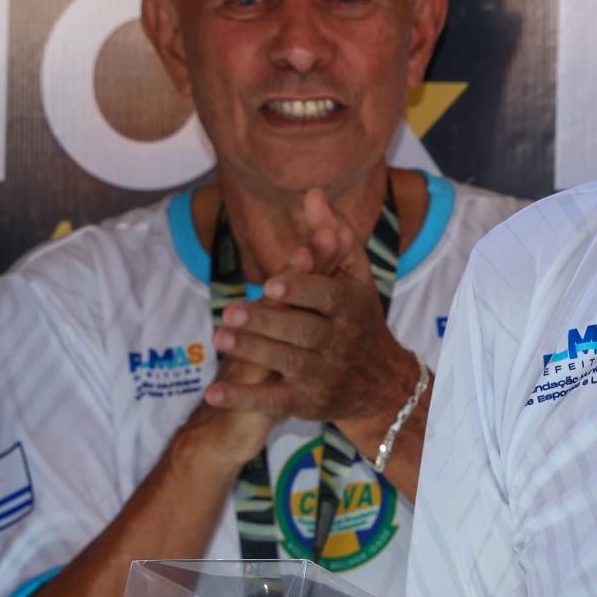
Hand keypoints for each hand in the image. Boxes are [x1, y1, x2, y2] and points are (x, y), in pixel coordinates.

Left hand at [204, 191, 420, 448]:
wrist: (382, 384)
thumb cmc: (359, 318)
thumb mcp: (356, 276)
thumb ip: (335, 234)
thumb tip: (312, 193)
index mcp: (350, 306)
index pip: (326, 296)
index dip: (300, 289)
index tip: (271, 283)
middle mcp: (340, 341)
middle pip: (303, 329)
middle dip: (268, 321)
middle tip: (231, 309)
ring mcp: (324, 374)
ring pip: (287, 362)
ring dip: (253, 350)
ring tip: (220, 336)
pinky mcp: (306, 402)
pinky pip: (274, 401)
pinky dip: (243, 399)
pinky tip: (213, 392)